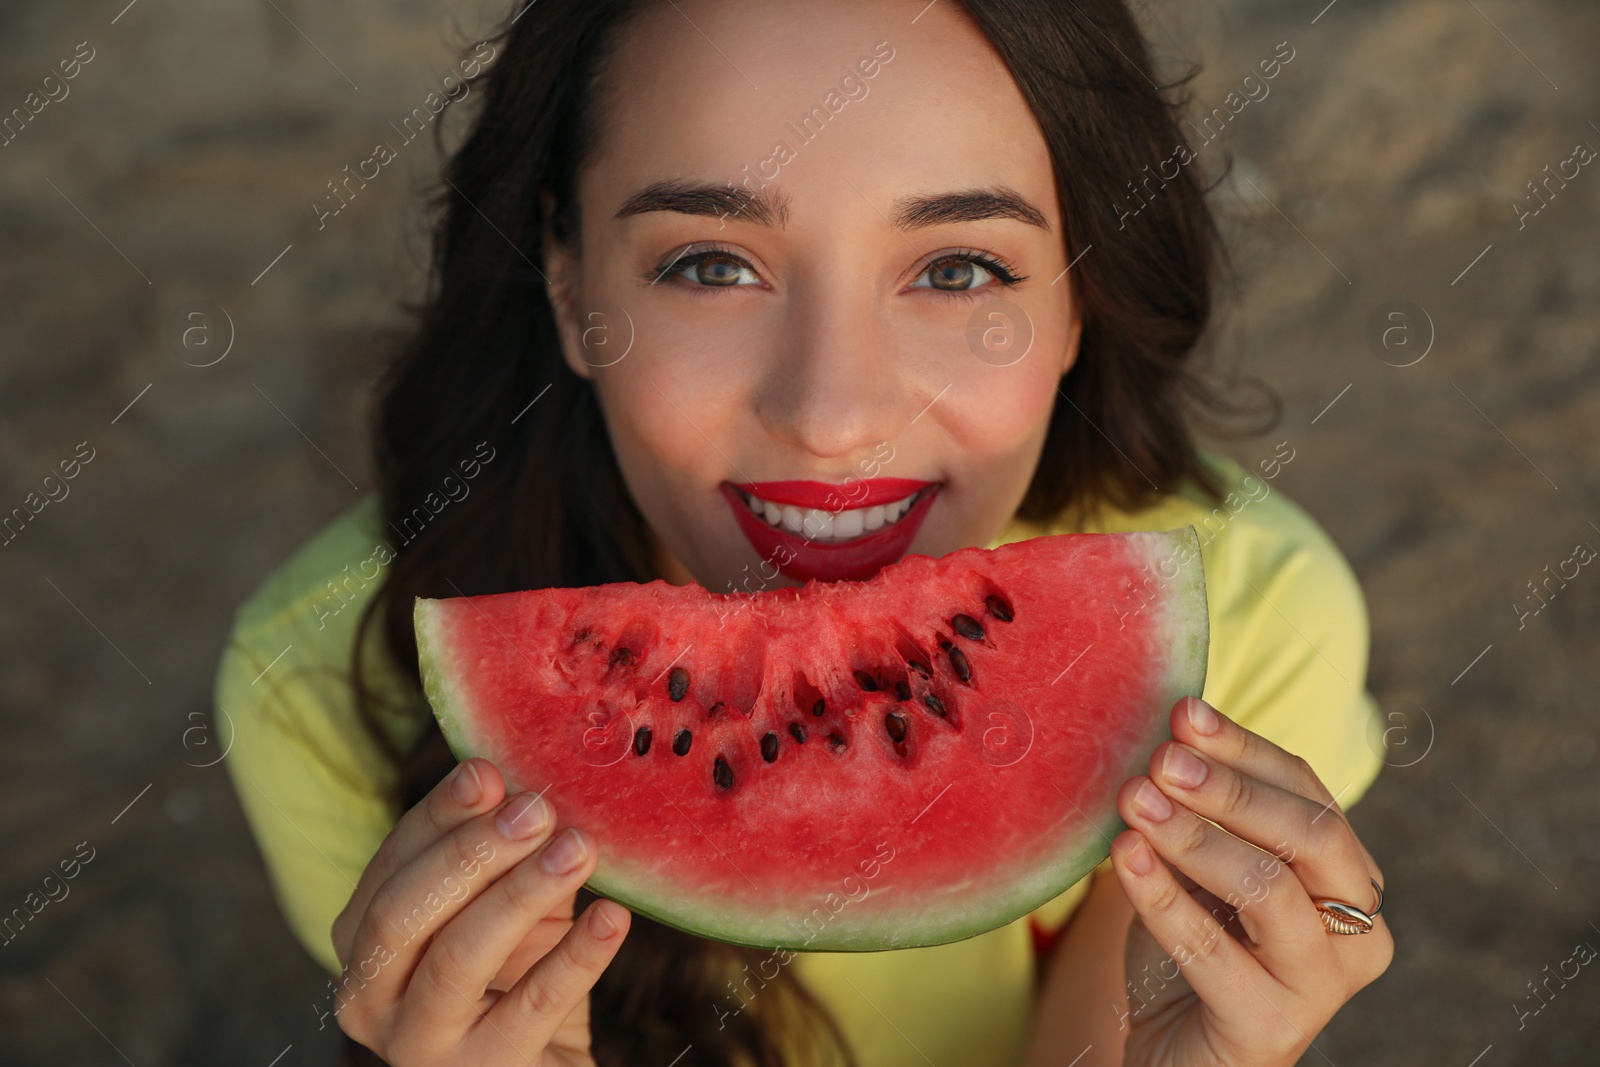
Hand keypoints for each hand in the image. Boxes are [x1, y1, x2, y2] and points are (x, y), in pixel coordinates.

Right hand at [329, 758, 631, 1065]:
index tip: (488, 772)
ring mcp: (421, 1047)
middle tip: (537, 810)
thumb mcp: (507, 905)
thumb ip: (509, 851)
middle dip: (470, 852)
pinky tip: (612, 917)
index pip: (389, 867)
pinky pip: (532, 1008)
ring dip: (522, 893)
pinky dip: (577, 957)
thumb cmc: (515, 977)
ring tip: (579, 850)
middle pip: (403, 915)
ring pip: (458, 959)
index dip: (438, 816)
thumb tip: (523, 782)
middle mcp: (371, 999)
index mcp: (364, 942)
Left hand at [1108, 697, 1391, 1066]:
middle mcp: (1357, 933)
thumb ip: (1200, 810)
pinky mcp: (1271, 1029)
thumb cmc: (1191, 951)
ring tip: (1133, 800)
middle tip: (1161, 758)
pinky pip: (1212, 951)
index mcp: (1349, 881)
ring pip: (1269, 890)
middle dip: (1231, 788)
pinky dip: (1162, 896)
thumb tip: (1171, 728)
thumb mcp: (1200, 869)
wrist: (1174, 1055)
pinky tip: (1123, 856)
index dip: (1246, 748)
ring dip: (1194, 836)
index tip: (1183, 712)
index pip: (1309, 794)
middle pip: (1311, 835)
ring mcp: (1320, 986)